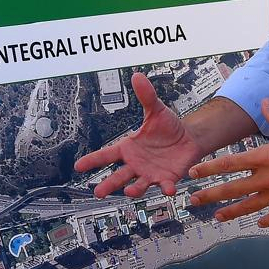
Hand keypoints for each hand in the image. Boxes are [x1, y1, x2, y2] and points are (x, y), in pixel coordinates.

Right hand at [75, 73, 200, 197]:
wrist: (189, 138)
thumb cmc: (169, 127)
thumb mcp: (156, 110)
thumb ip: (146, 96)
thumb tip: (137, 76)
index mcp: (129, 148)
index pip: (107, 154)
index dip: (93, 160)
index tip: (79, 166)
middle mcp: (136, 163)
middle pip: (119, 175)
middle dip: (109, 184)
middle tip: (98, 192)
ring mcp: (150, 173)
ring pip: (139, 184)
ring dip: (134, 189)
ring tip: (130, 192)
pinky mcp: (166, 178)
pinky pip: (165, 185)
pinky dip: (167, 188)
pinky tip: (168, 189)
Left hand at [186, 100, 268, 227]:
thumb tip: (264, 102)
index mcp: (266, 157)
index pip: (229, 163)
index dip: (208, 168)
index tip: (193, 172)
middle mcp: (268, 178)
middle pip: (232, 189)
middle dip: (209, 195)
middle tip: (193, 200)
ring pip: (249, 207)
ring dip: (230, 212)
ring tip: (217, 217)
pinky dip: (265, 220)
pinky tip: (258, 223)